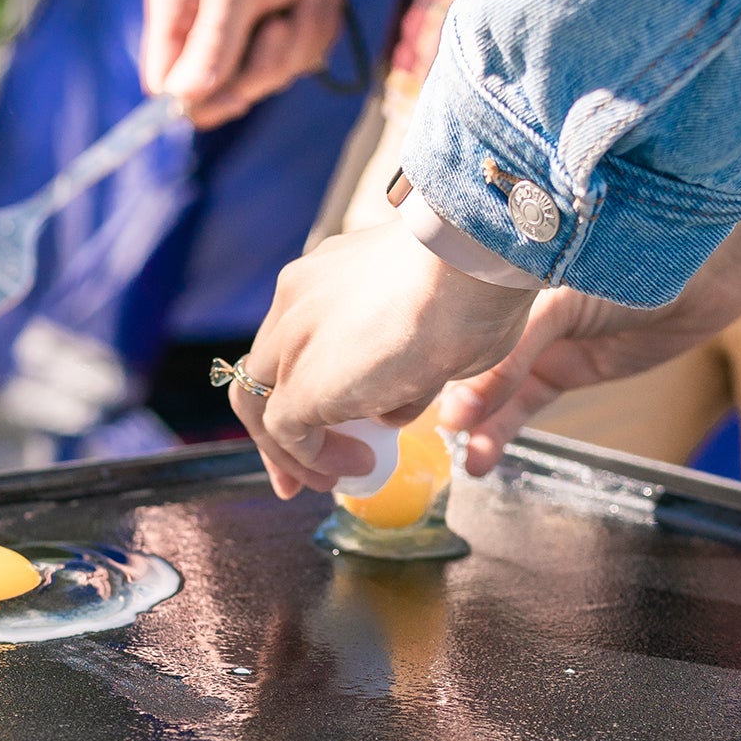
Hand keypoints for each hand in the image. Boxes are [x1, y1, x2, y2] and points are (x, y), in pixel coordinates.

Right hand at [142, 0, 348, 127]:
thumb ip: (212, 39)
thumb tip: (182, 97)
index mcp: (176, 15)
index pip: (166, 86)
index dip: (198, 101)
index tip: (237, 95)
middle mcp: (205, 34)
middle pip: (224, 93)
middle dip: (266, 62)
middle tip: (282, 21)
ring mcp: (245, 40)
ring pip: (270, 79)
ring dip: (302, 37)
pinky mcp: (282, 40)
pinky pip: (302, 60)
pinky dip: (319, 28)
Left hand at [229, 221, 536, 494]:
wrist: (472, 263)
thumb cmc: (478, 280)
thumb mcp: (434, 317)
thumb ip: (407, 355)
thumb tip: (402, 393)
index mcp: (327, 274)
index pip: (295, 336)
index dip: (308, 379)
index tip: (331, 414)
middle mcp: (297, 298)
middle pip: (266, 371)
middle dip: (282, 427)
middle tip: (311, 468)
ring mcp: (292, 338)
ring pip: (262, 402)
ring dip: (295, 451)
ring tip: (337, 477)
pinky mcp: (301, 381)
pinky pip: (285, 432)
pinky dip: (311, 460)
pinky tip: (356, 466)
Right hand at [439, 205, 740, 473]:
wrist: (707, 273)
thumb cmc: (636, 262)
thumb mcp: (560, 306)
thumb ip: (514, 353)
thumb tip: (463, 400)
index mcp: (503, 268)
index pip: (452, 316)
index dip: (431, 355)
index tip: (409, 390)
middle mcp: (512, 305)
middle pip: (466, 358)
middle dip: (448, 395)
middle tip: (434, 429)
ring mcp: (538, 338)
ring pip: (495, 389)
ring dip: (478, 425)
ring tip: (463, 459)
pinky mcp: (564, 367)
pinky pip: (524, 405)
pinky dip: (502, 432)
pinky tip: (482, 457)